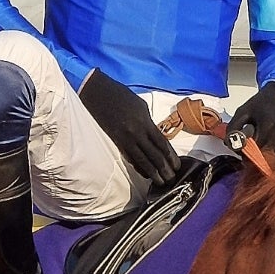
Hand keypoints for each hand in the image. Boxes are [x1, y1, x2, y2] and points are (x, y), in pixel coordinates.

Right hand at [79, 69, 179, 184]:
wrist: (97, 92)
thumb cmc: (121, 95)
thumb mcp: (140, 106)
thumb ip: (149, 122)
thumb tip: (156, 136)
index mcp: (145, 121)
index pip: (162, 144)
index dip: (171, 157)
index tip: (177, 166)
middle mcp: (136, 132)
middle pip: (154, 155)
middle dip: (164, 169)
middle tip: (172, 179)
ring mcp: (125, 138)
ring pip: (142, 160)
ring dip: (152, 173)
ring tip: (160, 182)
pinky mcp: (115, 141)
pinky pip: (129, 157)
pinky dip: (138, 167)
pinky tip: (145, 174)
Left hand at [226, 82, 274, 154]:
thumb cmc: (259, 105)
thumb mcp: (241, 112)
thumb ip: (232, 129)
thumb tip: (232, 146)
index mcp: (269, 124)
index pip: (255, 148)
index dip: (246, 150)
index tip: (243, 146)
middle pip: (265, 156)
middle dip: (254, 154)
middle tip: (250, 144)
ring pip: (273, 158)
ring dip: (264, 155)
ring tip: (261, 141)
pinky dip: (274, 153)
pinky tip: (270, 142)